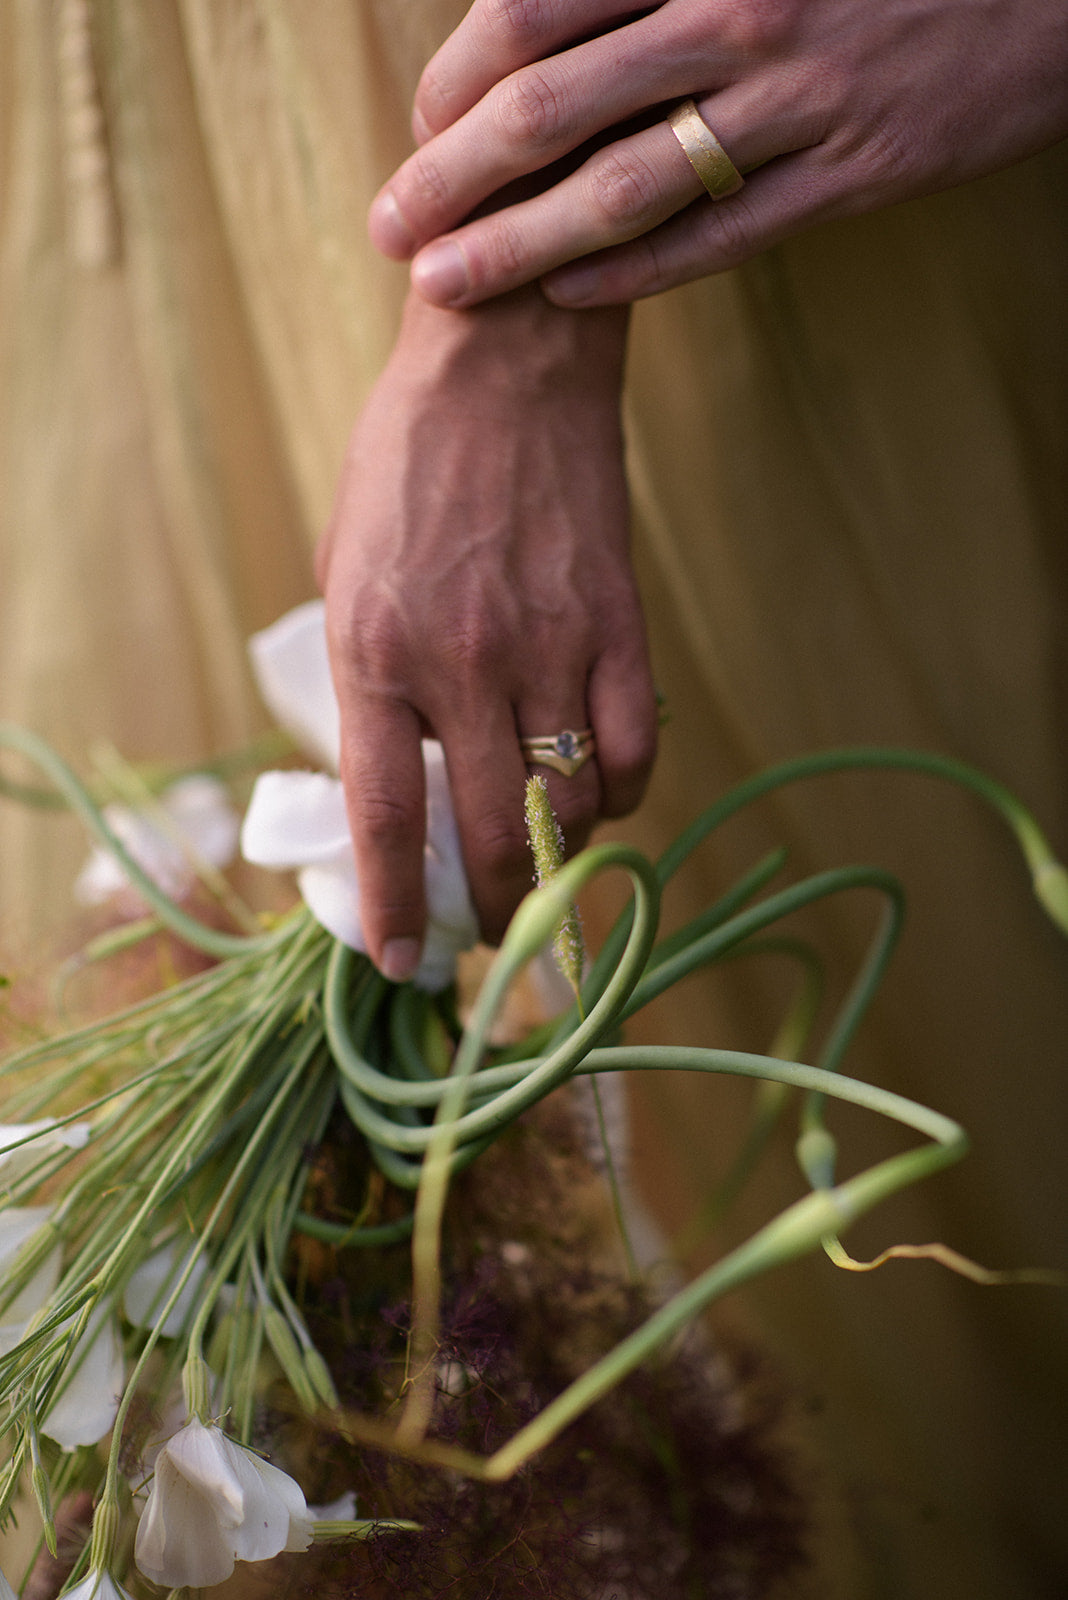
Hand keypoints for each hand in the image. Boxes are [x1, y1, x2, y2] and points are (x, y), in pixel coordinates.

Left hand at [315, 288, 656, 978]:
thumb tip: (397, 772)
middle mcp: (461, 662)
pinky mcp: (620, 624)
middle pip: (491, 833)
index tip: (401, 965)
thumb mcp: (345, 568)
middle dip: (492, 903)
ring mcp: (550, 645)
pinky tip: (598, 795)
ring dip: (557, 853)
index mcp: (374, 650)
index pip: (385, 816)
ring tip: (541, 854)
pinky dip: (620, 796)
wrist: (504, 366)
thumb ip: (368, 676)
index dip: (394, 907)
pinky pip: (634, 749)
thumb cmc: (406, 464)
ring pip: (570, 804)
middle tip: (490, 925)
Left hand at [368, 0, 1067, 307]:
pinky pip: (715, 240)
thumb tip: (541, 7)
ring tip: (445, 283)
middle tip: (390, 228)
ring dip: (518, 242)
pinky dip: (631, 274)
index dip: (453, 78)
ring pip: (621, 188)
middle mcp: (737, 14)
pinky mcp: (851, 179)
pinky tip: (564, 296)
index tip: (417, 126)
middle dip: (452, 174)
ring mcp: (797, 104)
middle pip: (549, 108)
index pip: (531, 12)